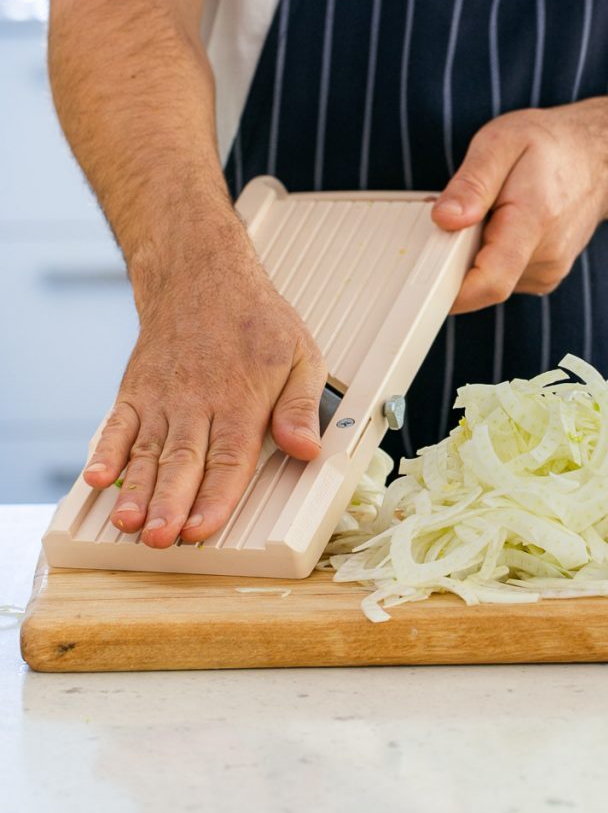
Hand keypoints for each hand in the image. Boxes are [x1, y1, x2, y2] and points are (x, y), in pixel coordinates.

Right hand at [82, 251, 326, 548]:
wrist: (200, 275)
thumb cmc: (254, 320)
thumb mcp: (301, 356)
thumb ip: (300, 407)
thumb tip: (306, 448)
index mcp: (240, 400)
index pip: (228, 459)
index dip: (215, 498)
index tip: (201, 528)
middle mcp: (197, 402)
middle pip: (183, 462)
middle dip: (170, 504)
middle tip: (160, 537)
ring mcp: (162, 398)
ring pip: (147, 452)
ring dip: (136, 490)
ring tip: (127, 522)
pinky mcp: (136, 392)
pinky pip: (117, 425)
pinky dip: (104, 452)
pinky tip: (96, 478)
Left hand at [431, 100, 607, 312]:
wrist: (600, 158)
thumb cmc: (550, 147)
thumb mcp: (501, 143)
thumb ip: (471, 184)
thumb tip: (444, 220)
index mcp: (533, 224)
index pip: (490, 282)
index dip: (450, 290)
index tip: (425, 275)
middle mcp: (546, 258)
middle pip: (481, 282)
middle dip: (455, 256)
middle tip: (461, 215)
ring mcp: (548, 272)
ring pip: (489, 280)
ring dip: (474, 254)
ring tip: (489, 213)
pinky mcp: (543, 278)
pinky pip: (502, 277)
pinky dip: (490, 256)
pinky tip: (502, 226)